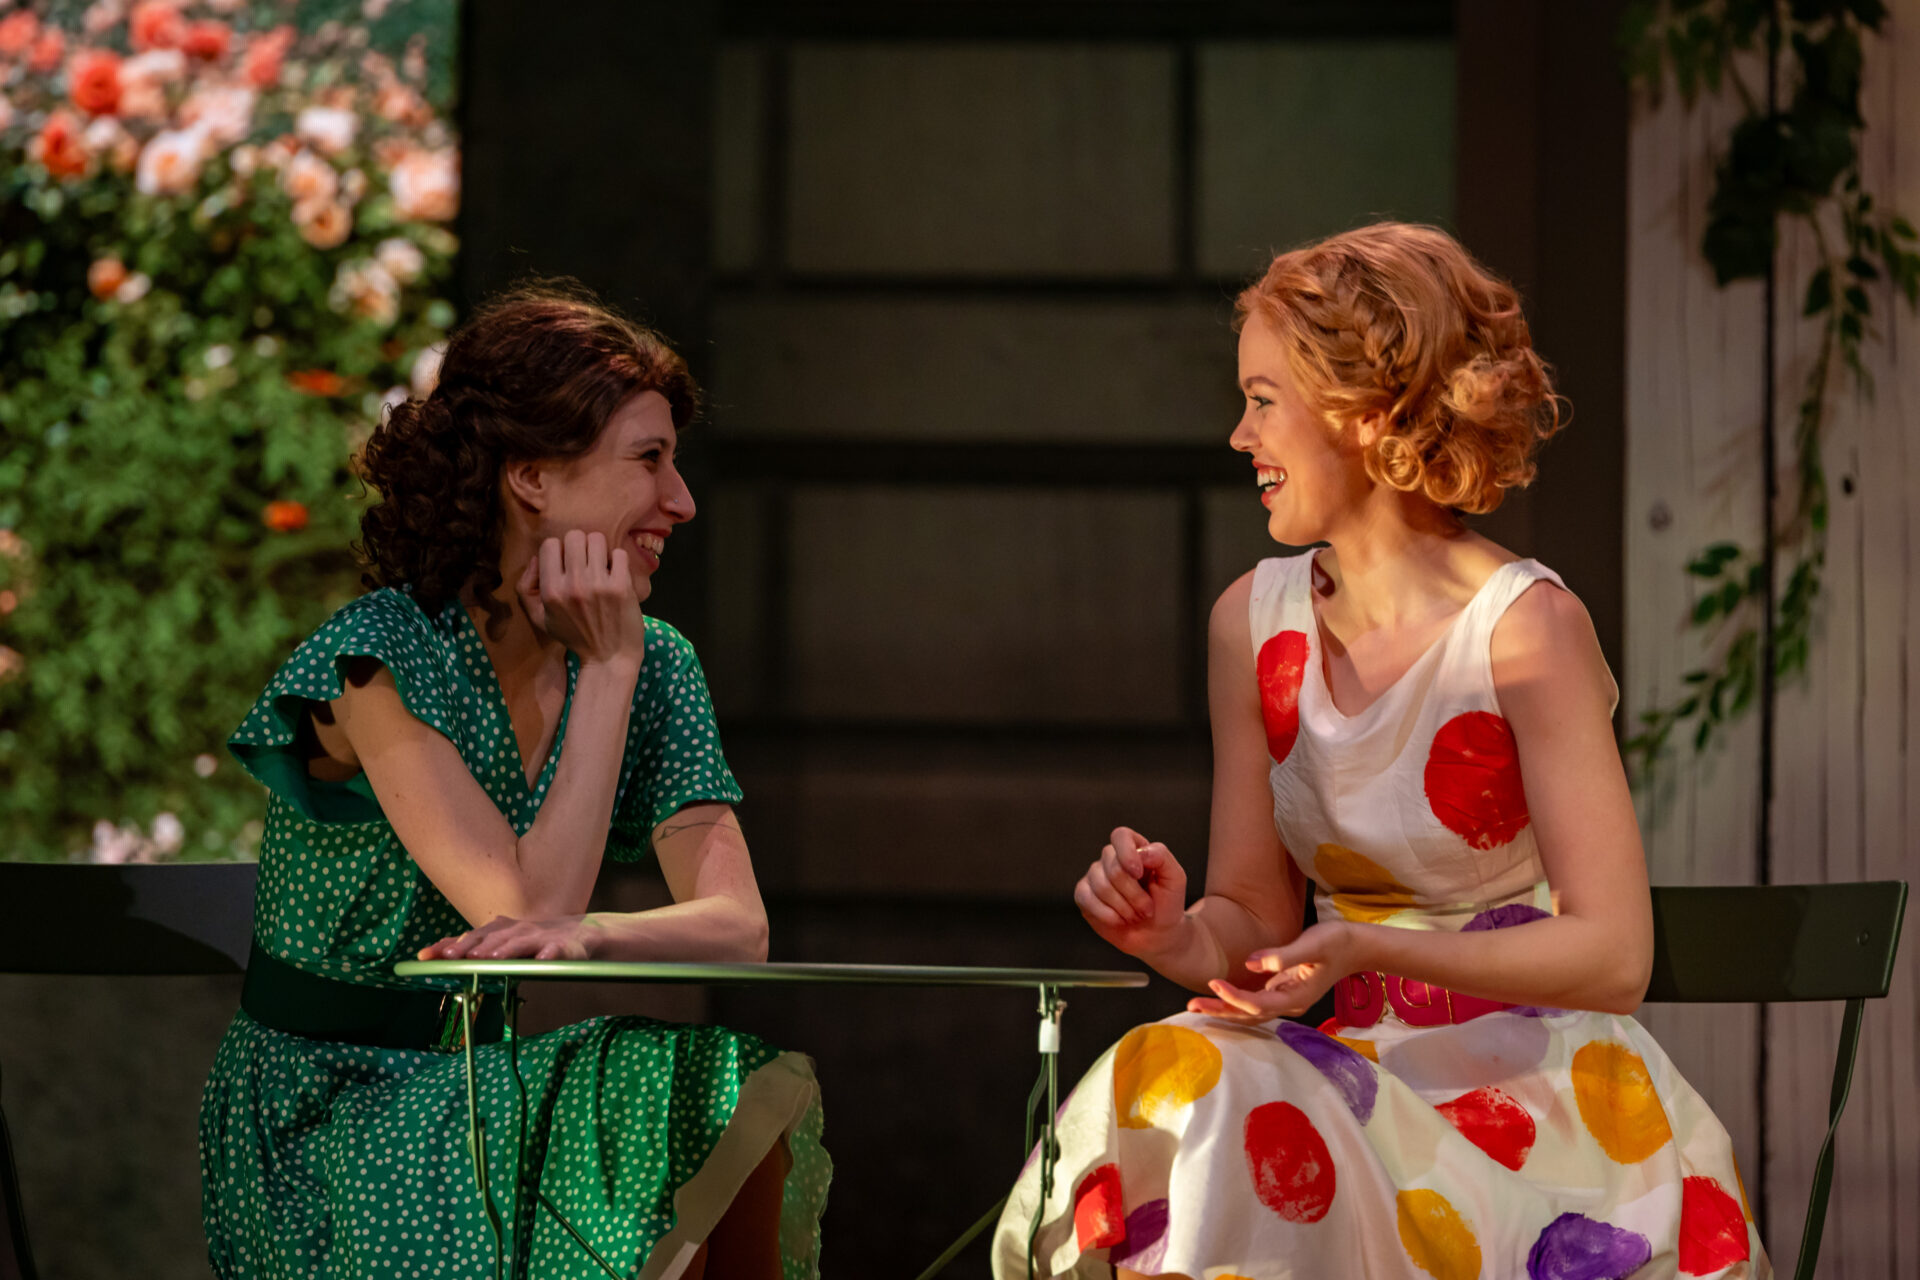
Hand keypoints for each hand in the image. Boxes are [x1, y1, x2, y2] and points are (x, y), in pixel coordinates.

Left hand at [419, 913, 606, 961]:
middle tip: (452, 957)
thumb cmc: (537, 941)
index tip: (424, 956)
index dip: (448, 945)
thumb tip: (437, 954)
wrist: (583, 933)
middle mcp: (519, 930)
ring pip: (521, 942)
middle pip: (492, 937)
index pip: (471, 937)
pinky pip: (558, 951)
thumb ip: (476, 950)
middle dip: (471, 946)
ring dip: (505, 949)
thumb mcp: (505, 945)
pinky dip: (550, 954)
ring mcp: (542, 937)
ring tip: (490, 958)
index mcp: (502, 930)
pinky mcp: (567, 947)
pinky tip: (543, 959)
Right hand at [517, 531, 646, 669]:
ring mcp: (599, 584)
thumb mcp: (539, 618)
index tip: (567, 563)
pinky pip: (619, 554)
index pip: (549, 545)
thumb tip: (536, 557)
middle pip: (575, 536)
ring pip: (597, 539)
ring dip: (600, 550)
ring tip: (601, 565)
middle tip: (586, 561)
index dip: (558, 550)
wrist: (609, 658)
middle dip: (580, 545)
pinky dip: (618, 561)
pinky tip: (616, 574)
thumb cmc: (574, 637)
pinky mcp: (621, 586)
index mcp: (551, 591)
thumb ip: (526, 588)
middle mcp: (573, 585)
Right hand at [1073, 826, 1188, 958]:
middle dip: (1134, 895)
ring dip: (1124, 908)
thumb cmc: (1167, 903)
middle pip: (1113, 868)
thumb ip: (1162, 857)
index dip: (1127, 854)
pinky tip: (1119, 921)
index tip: (1139, 874)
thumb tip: (1141, 852)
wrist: (1157, 934)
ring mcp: (1095, 875)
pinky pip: (1086, 899)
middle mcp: (1111, 858)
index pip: (1120, 836)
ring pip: (1101, 886)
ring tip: (1136, 915)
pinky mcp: (1083, 895)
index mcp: (1134, 847)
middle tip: (1147, 909)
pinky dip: (1108, 915)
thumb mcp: (1175, 878)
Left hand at [1186, 920, 1356, 1022]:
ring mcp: (1286, 999)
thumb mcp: (1313, 944)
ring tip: (1197, 1005)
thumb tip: (1250, 964)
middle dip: (1220, 1010)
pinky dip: (1235, 1001)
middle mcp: (1289, 1003)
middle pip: (1249, 1014)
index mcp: (1296, 996)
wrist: (1356, 946)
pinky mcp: (1283, 990)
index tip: (1213, 982)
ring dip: (1224, 1008)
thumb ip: (1282, 956)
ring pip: (1250, 1011)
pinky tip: (1219, 997)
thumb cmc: (1337, 942)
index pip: (1257, 1003)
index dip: (1233, 996)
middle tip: (1191, 1005)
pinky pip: (1255, 1002)